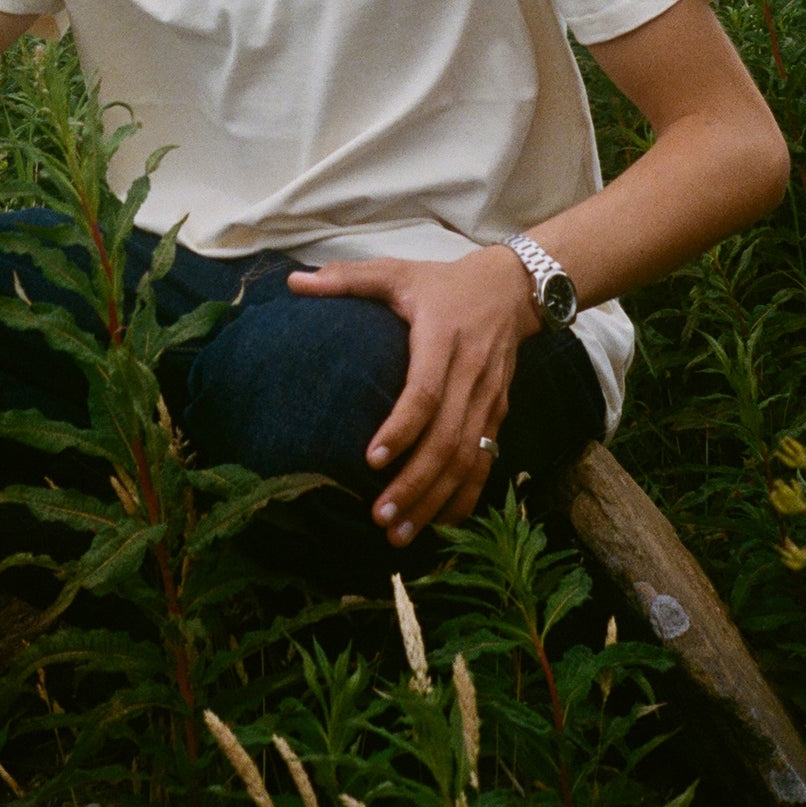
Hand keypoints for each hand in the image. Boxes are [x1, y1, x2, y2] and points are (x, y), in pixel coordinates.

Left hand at [287, 247, 537, 546]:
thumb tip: (293, 282)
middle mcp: (471, 373)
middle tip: (379, 517)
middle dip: (415, 483)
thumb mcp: (397, 272)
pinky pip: (484, 463)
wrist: (512, 289)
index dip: (401, 428)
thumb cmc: (442, 283)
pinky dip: (464, 498)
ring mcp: (489, 399)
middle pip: (447, 439)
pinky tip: (440, 526)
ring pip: (467, 460)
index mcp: (443, 338)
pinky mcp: (499, 413)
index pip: (426, 392)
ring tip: (399, 534)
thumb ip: (348, 278)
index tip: (371, 460)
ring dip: (435, 501)